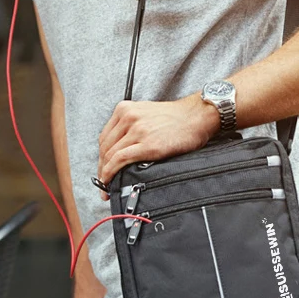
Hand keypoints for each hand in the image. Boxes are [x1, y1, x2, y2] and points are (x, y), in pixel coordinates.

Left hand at [97, 96, 219, 192]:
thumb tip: (119, 151)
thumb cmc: (176, 118)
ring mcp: (137, 130)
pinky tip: (111, 182)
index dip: (101, 157)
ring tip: (107, 187)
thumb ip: (130, 127)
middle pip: (104, 147)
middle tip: (102, 183)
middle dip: (101, 168)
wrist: (197, 116)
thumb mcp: (146, 114)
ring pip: (110, 155)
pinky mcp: (148, 144)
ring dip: (105, 174)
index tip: (102, 169)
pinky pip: (120, 160)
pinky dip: (111, 173)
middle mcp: (128, 117)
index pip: (104, 137)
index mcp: (125, 109)